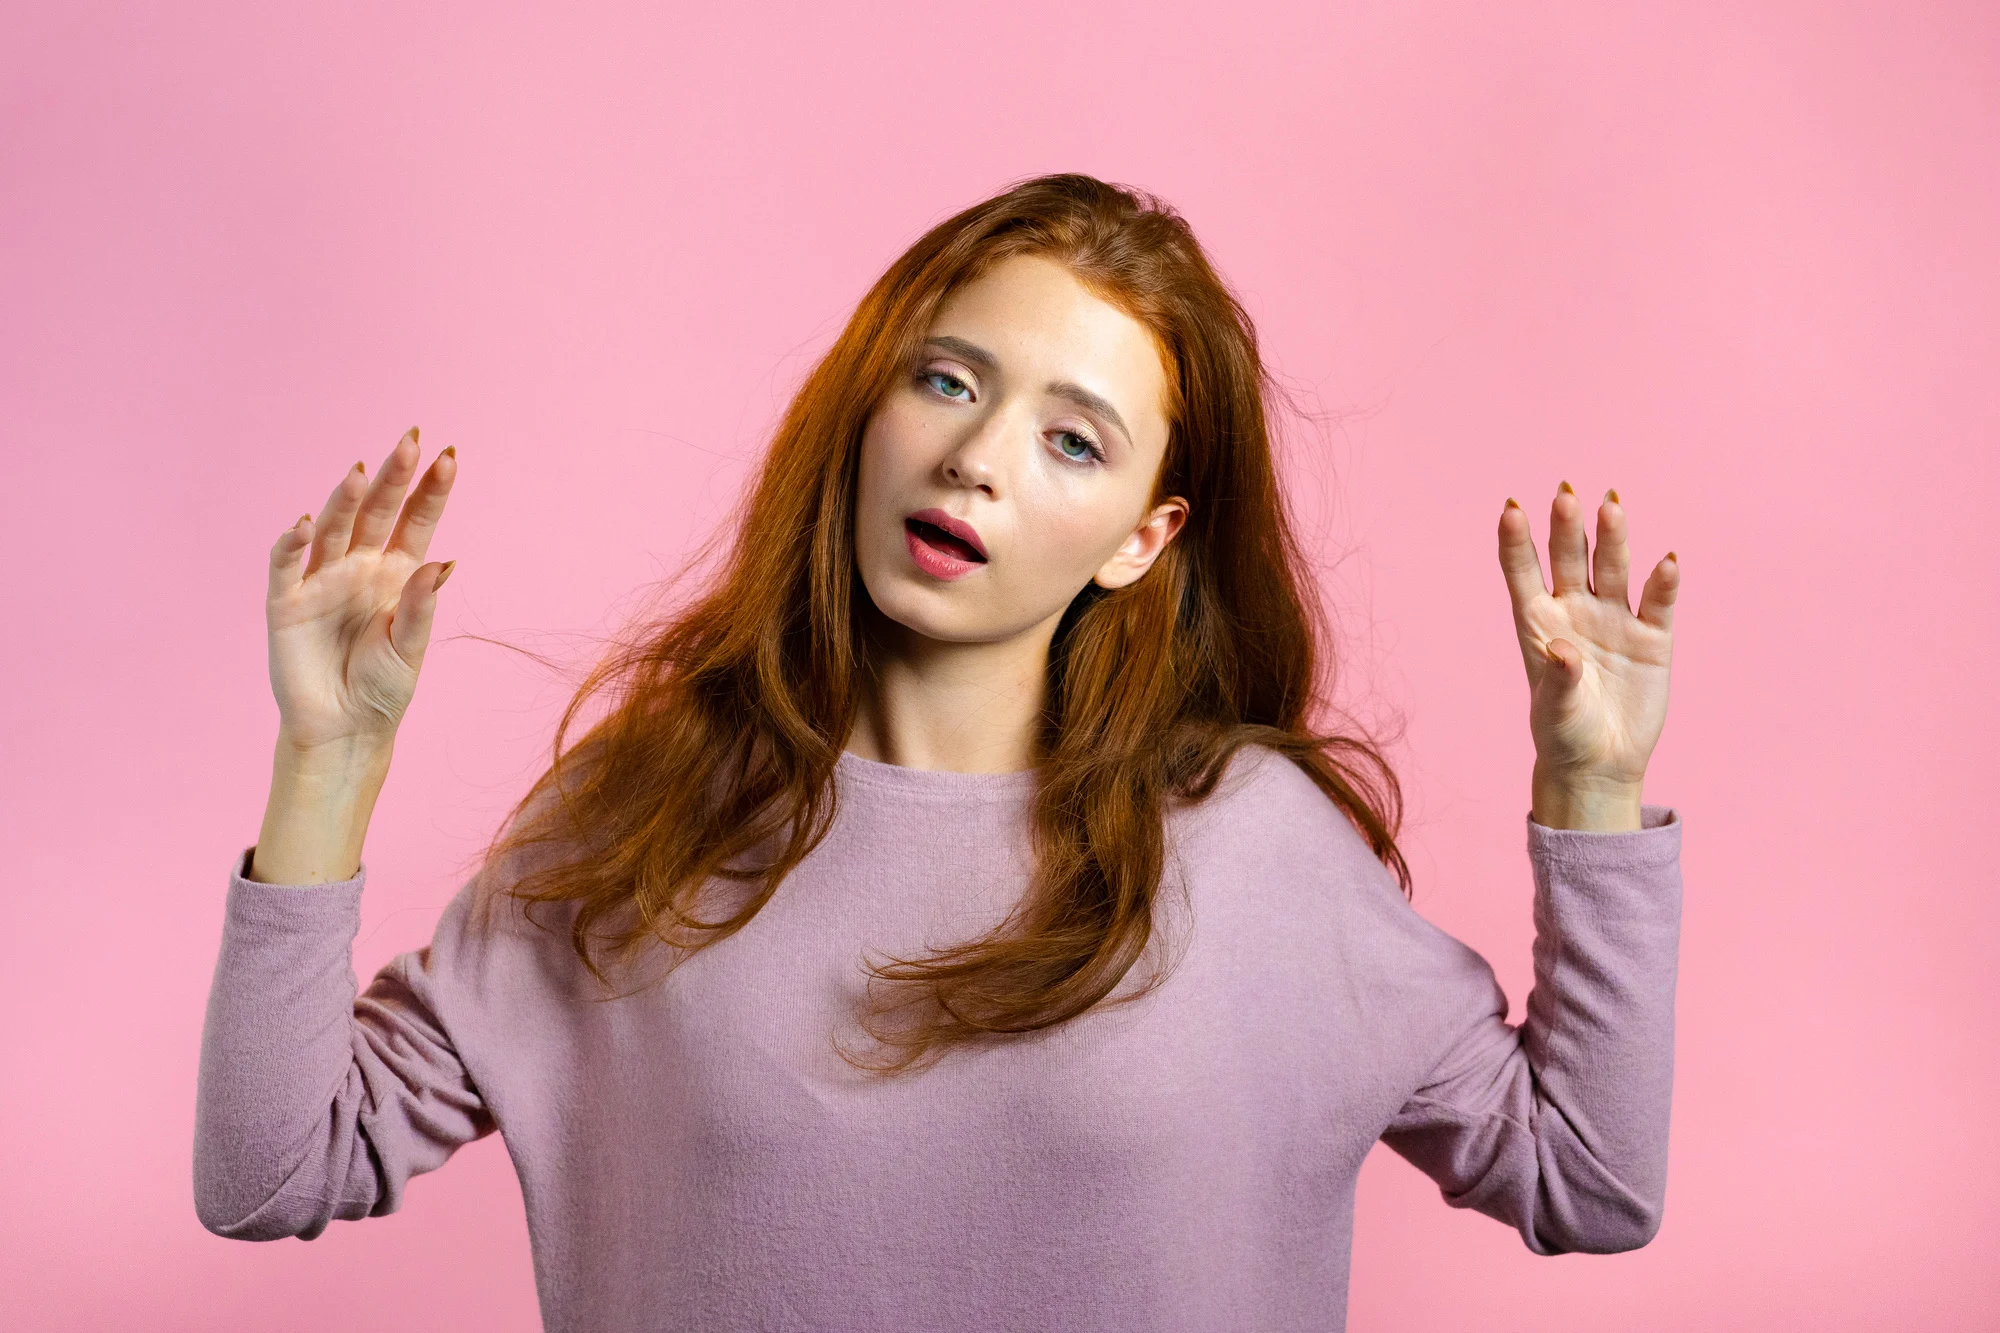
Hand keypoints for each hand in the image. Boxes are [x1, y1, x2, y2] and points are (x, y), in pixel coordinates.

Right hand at [265, 428, 458, 757]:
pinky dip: (291, 544)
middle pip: (377, 512)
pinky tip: (302, 522)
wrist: (344, 731)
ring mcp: (322, 581)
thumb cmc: (383, 688)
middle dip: (393, 478)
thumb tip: (447, 562)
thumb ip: (422, 605)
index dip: (431, 490)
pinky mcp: (287, 603)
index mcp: (398, 573)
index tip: (449, 456)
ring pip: (333, 528)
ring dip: (346, 499)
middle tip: (410, 442)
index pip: (417, 521)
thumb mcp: (410, 647)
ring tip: (362, 472)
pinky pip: (287, 566)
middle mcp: (360, 567)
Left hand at [1497, 483, 1678, 824]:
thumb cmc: (1564, 734)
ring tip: (1610, 505)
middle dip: (1568, 528)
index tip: (1510, 508)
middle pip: (1570, 559)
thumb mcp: (1555, 711)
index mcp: (1538, 622)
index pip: (1523, 571)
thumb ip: (1558, 679)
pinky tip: (1667, 561)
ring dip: (1613, 539)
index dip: (1515, 540)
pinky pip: (1658, 602)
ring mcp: (1614, 619)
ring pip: (1613, 569)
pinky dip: (1663, 582)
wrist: (1601, 764)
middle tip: (1565, 494)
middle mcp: (1575, 610)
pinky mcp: (1652, 637)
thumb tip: (1562, 650)